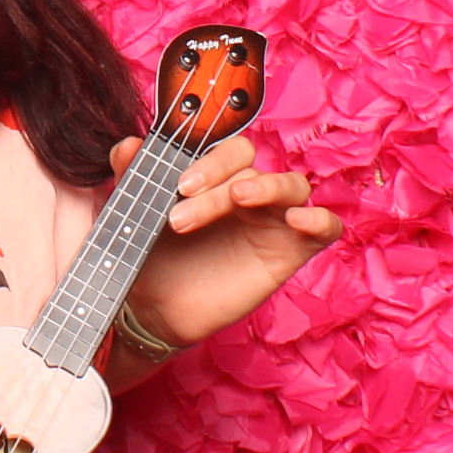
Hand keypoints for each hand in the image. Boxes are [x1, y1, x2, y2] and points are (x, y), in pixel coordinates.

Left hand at [125, 129, 341, 348]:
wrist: (155, 307)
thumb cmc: (153, 253)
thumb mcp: (137, 212)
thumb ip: (134, 175)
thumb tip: (127, 145)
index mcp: (217, 176)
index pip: (228, 149)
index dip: (209, 160)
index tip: (180, 186)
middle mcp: (248, 192)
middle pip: (253, 165)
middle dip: (220, 179)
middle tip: (182, 214)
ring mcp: (273, 221)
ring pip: (292, 185)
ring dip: (268, 186)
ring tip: (240, 198)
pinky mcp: (290, 252)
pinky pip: (326, 228)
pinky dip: (320, 219)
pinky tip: (298, 221)